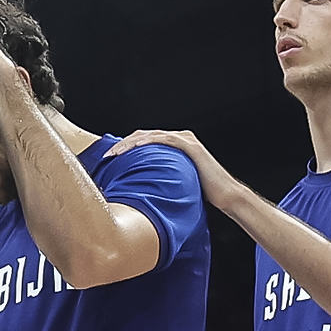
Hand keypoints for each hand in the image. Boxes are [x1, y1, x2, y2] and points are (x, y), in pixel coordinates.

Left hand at [108, 126, 235, 208]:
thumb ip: (159, 179)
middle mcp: (179, 138)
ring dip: (129, 143)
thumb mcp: (174, 183)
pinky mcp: (189, 145)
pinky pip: (164, 139)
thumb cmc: (200, 192)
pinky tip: (134, 147)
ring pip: (149, 135)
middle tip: (105, 156)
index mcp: (174, 146)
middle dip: (122, 144)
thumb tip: (137, 190)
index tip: (108, 159)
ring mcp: (184, 139)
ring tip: (113, 153)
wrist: (224, 195)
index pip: (143, 142)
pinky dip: (147, 141)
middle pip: (143, 136)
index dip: (125, 148)